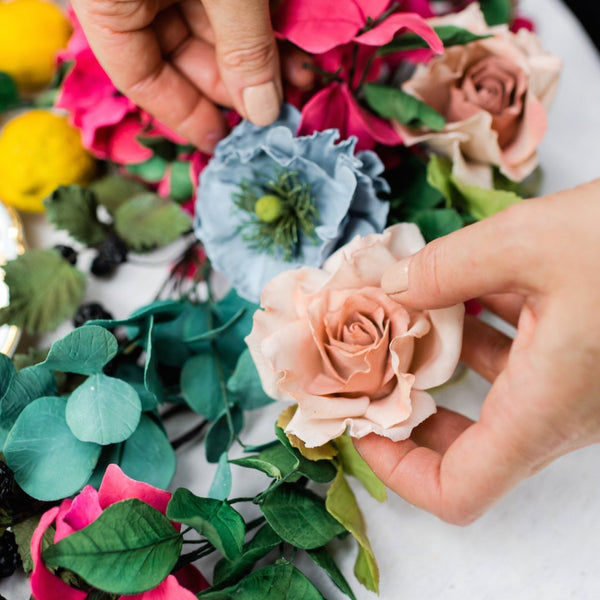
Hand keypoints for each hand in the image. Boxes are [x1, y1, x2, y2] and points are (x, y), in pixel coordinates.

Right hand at [70, 0, 311, 152]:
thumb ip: (243, 46)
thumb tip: (264, 112)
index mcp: (106, 3)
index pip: (141, 78)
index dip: (185, 115)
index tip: (224, 142)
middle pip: (180, 58)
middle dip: (237, 84)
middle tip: (280, 105)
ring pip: (208, 30)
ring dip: (257, 56)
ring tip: (301, 75)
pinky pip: (224, 4)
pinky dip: (257, 25)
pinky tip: (293, 45)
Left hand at [355, 179, 599, 524]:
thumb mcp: (529, 241)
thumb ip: (447, 267)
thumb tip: (391, 286)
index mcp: (544, 409)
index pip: (457, 490)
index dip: (397, 469)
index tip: (361, 423)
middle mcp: (559, 413)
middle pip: (463, 445)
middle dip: (409, 403)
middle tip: (372, 358)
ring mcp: (575, 389)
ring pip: (489, 396)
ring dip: (441, 358)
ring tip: (404, 311)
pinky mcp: (584, 359)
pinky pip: (519, 363)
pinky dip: (481, 333)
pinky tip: (464, 288)